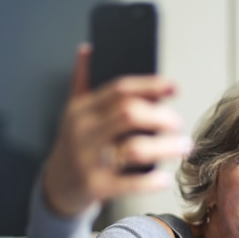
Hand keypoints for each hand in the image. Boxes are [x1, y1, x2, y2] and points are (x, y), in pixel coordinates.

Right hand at [42, 43, 191, 215]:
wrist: (55, 187)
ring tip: (183, 146)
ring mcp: (88, 160)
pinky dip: (151, 181)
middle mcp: (84, 132)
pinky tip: (165, 178)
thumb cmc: (73, 147)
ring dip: (165, 147)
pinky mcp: (94, 186)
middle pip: (129, 114)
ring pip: (133, 148)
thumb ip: (82, 81)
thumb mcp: (72, 112)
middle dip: (161, 116)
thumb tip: (88, 50)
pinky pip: (128, 183)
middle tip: (178, 123)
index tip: (175, 87)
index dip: (151, 85)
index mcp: (82, 110)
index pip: (120, 89)